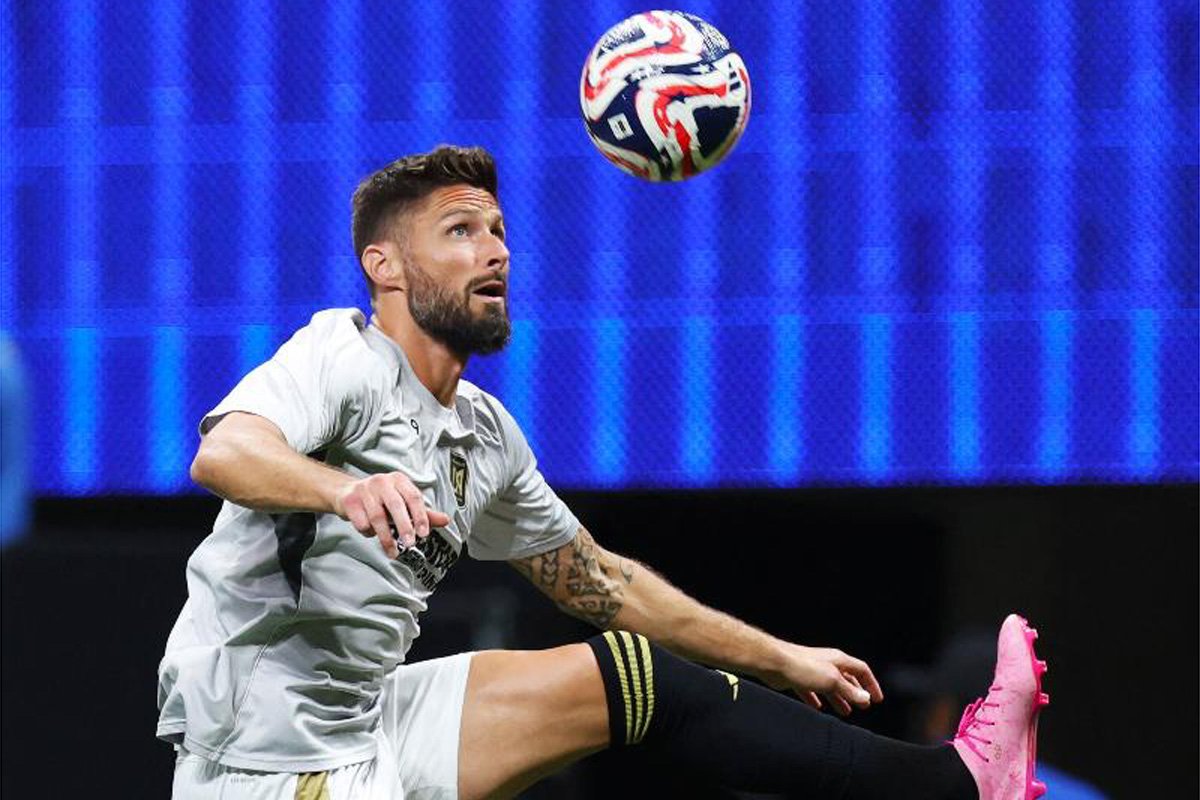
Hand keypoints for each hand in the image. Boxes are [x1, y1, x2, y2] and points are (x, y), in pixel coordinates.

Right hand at [333, 472, 451, 558]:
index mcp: (399, 480)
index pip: (414, 497)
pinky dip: (367, 532)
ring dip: (386, 537)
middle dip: (404, 527)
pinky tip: (370, 532)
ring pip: (377, 517)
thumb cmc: (381, 499)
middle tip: (410, 544)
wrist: (348, 493)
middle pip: (396, 506)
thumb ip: (423, 512)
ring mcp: (364, 489)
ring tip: (392, 552)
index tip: (424, 534)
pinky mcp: (349, 500)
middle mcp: (382, 481)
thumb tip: (446, 520)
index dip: (420, 516)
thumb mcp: (402, 502)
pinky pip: (361, 522)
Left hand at [765, 642, 883, 716]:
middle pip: (846, 678)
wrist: (774, 663)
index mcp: (838, 660)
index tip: (877, 699)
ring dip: (838, 699)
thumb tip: (865, 698)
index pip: (861, 670)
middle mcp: (827, 663)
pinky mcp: (798, 678)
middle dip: (855, 693)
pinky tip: (818, 707)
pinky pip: (811, 690)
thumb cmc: (803, 666)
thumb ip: (849, 691)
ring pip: (830, 686)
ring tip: (845, 712)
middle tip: (862, 708)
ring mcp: (812, 670)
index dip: (871, 684)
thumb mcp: (832, 681)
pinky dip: (817, 699)